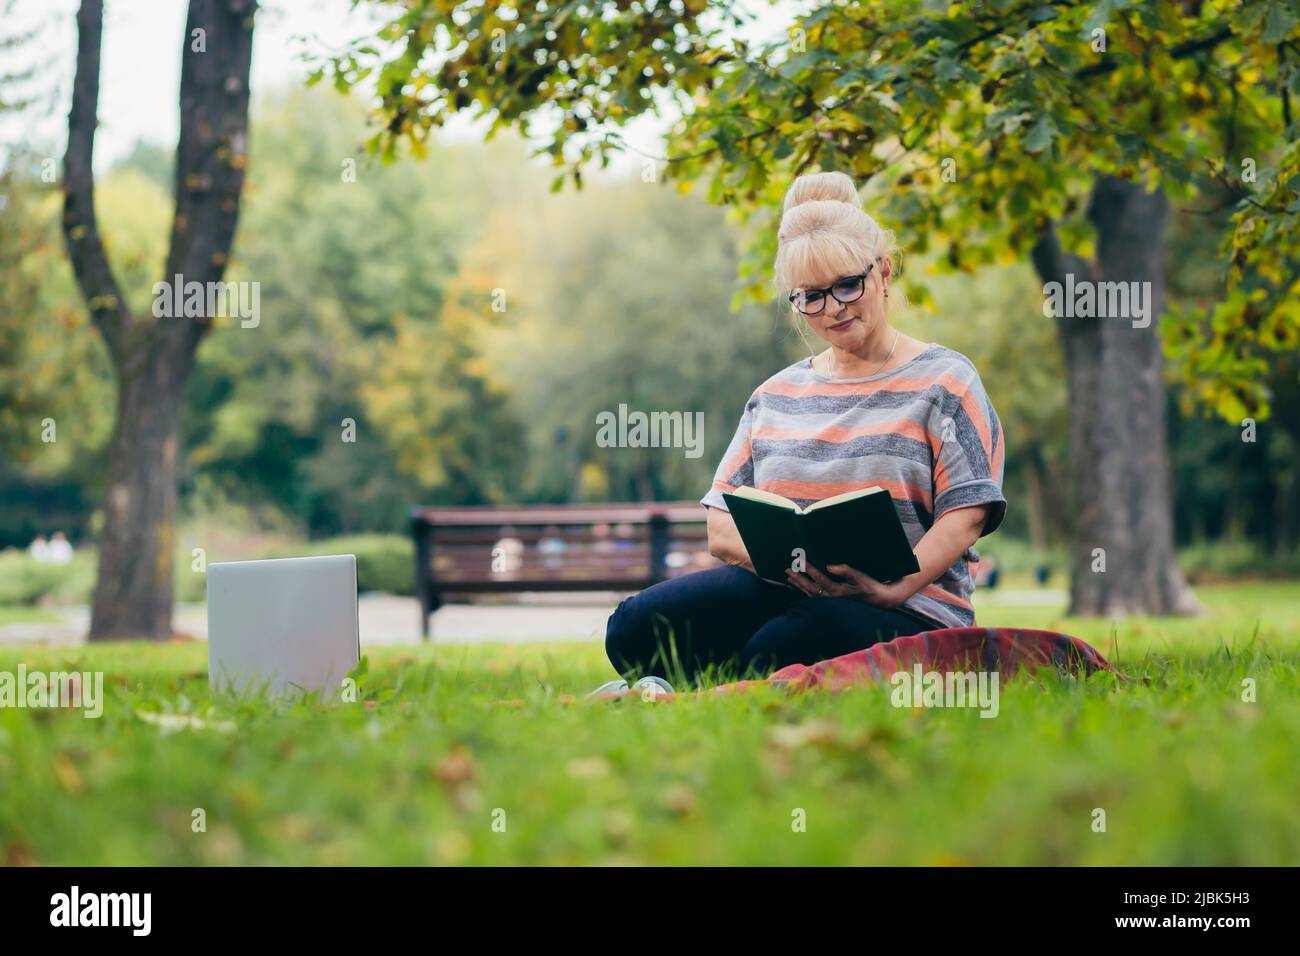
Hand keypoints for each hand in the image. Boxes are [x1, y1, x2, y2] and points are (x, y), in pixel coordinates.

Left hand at [784, 563, 913, 608]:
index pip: (819, 578)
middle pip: (810, 588)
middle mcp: (831, 598)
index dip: (808, 569)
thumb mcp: (859, 576)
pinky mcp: (832, 601)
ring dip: (799, 585)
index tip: (800, 561)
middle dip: (798, 578)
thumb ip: (844, 571)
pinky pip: (814, 596)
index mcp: (837, 591)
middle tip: (787, 569)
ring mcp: (831, 601)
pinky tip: (800, 587)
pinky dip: (805, 591)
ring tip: (789, 578)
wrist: (877, 599)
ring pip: (810, 594)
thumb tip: (829, 566)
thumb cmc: (869, 586)